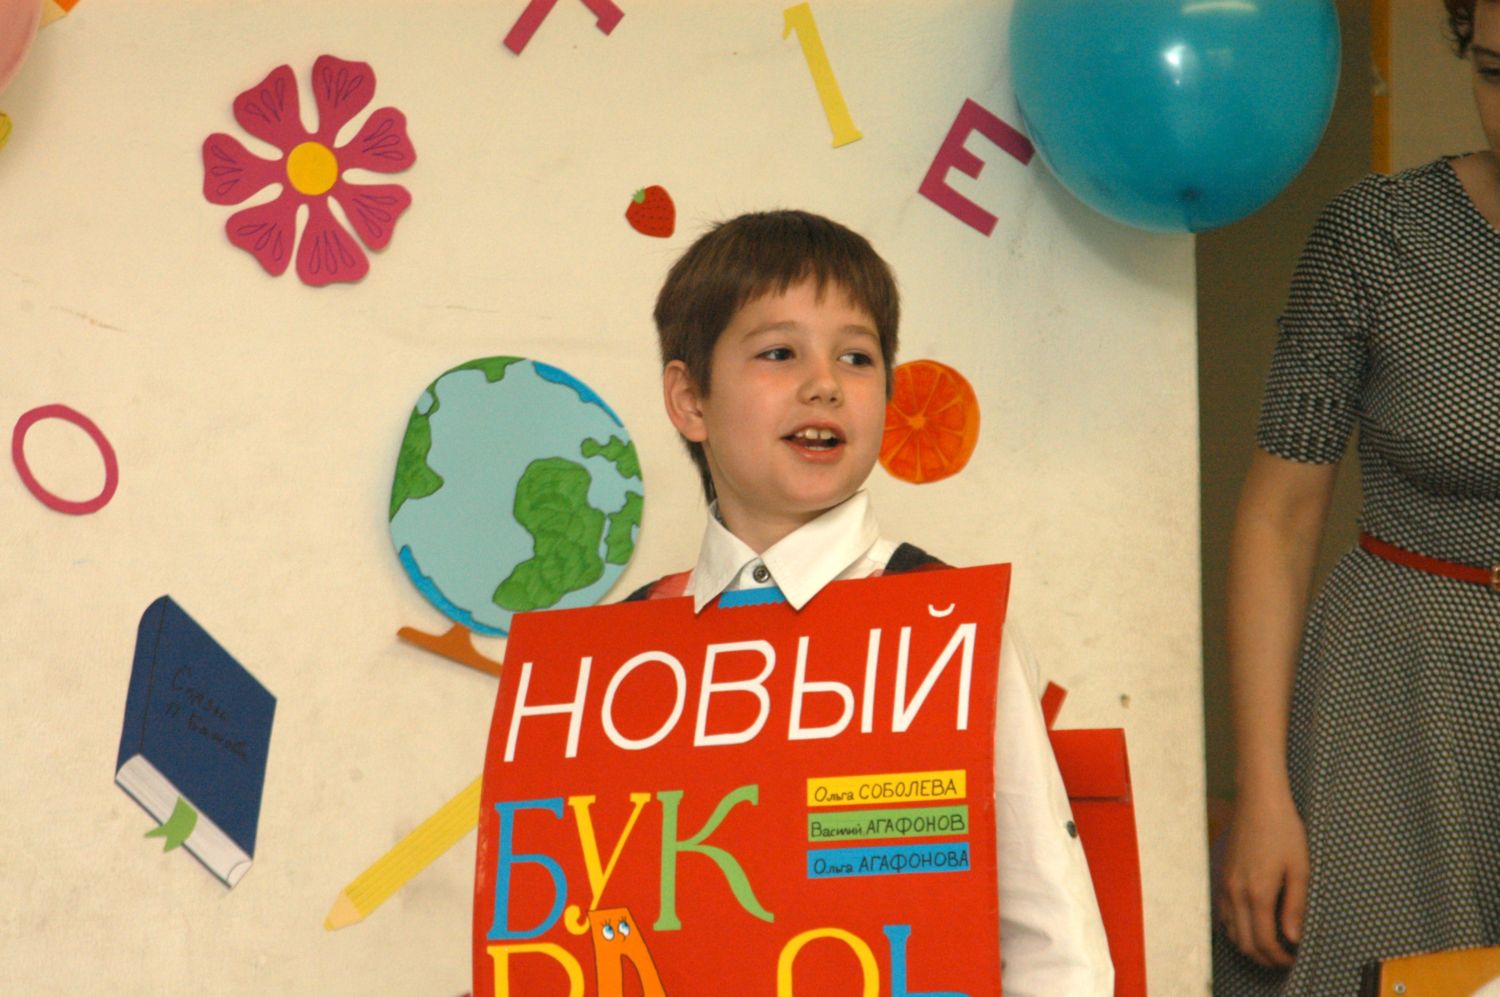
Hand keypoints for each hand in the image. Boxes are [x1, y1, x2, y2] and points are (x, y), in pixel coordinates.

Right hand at [1215, 790, 1307, 967]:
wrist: (1258, 801)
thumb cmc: (1283, 830)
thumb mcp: (1299, 868)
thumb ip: (1295, 906)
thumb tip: (1293, 937)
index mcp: (1258, 893)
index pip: (1264, 941)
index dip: (1280, 958)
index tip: (1295, 959)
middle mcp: (1236, 893)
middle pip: (1245, 943)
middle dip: (1265, 958)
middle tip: (1285, 960)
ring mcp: (1225, 885)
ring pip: (1231, 932)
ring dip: (1250, 946)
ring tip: (1271, 946)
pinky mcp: (1222, 877)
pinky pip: (1224, 915)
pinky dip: (1237, 929)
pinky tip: (1253, 925)